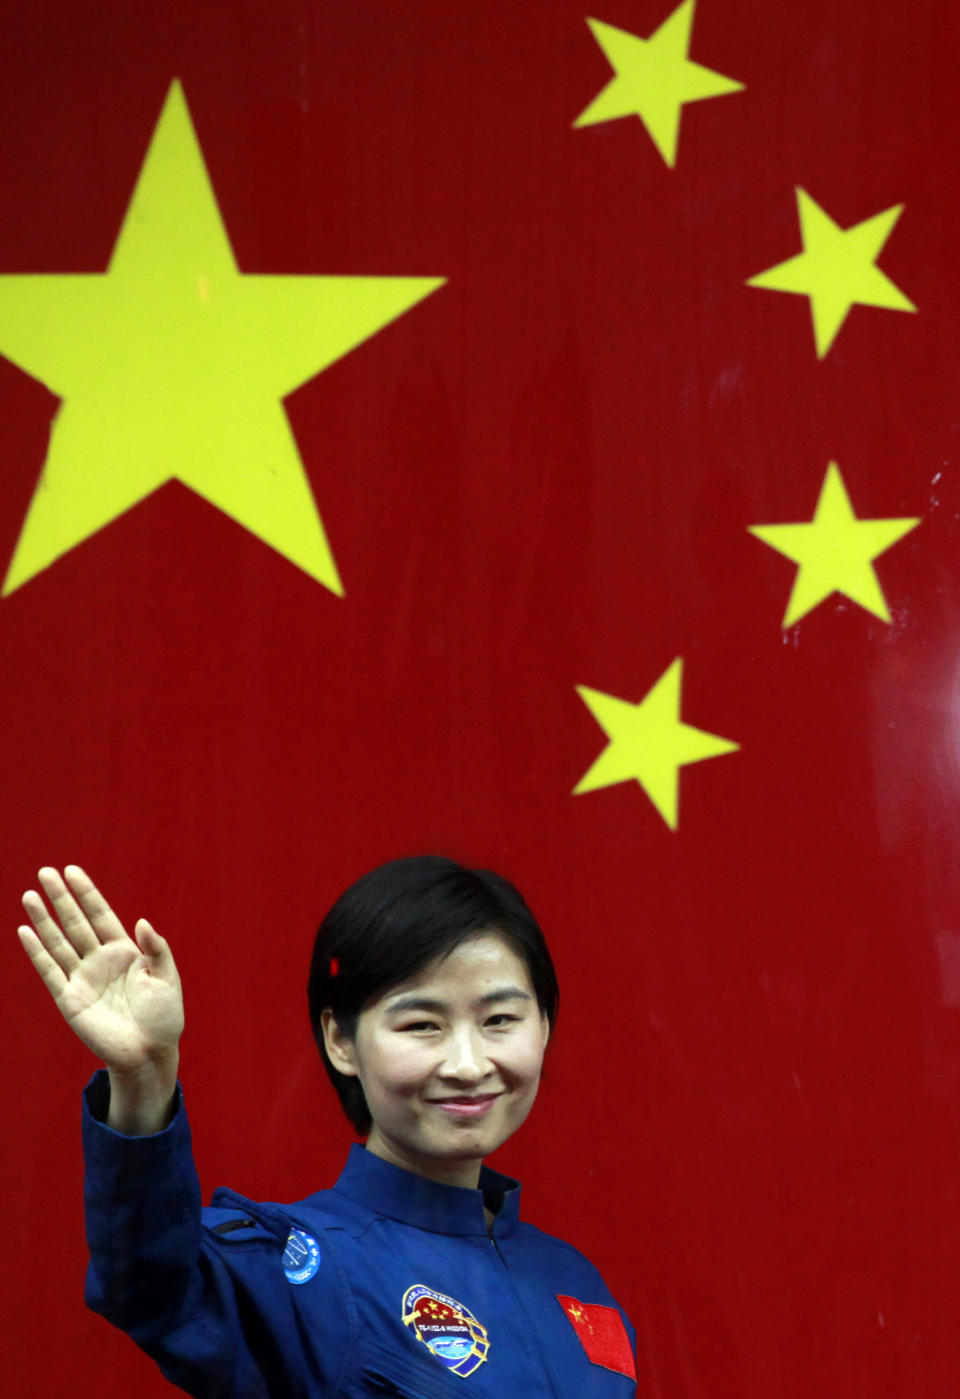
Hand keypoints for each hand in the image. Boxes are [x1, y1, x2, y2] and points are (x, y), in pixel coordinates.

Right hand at [18, 866, 182, 1075]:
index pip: (101, 915)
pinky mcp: (69, 999)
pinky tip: (25, 931)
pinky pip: (50, 971)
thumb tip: (142, 921)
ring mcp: (83, 978)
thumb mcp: (168, 978)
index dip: (87, 893)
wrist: (149, 1054)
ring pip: (58, 942)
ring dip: (43, 920)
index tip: (72, 870)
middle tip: (45, 871)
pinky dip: (38, 952)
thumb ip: (156, 949)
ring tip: (30, 895)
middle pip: (76, 923)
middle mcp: (100, 961)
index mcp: (125, 951)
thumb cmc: (163, 1017)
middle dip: (61, 897)